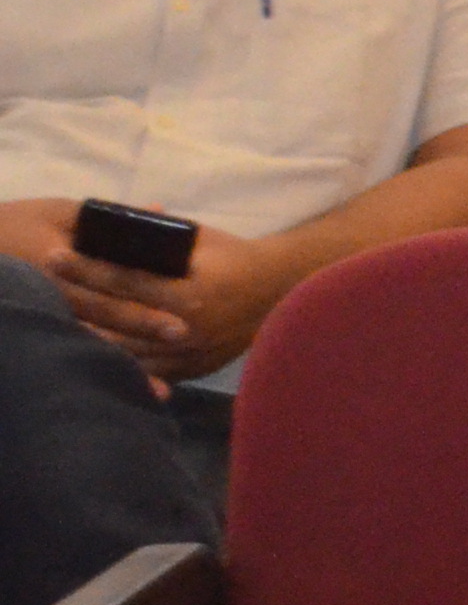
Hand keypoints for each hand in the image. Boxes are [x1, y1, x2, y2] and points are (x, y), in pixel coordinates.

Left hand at [50, 223, 285, 379]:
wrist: (282, 289)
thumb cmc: (237, 257)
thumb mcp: (201, 240)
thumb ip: (159, 241)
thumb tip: (113, 234)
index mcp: (189, 293)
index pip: (124, 280)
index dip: (86, 268)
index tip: (54, 257)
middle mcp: (188, 327)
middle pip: (118, 317)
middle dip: (79, 299)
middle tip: (48, 285)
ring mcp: (191, 353)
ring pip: (128, 349)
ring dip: (94, 335)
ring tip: (64, 322)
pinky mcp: (195, 368)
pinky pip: (149, 370)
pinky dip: (123, 361)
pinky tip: (99, 352)